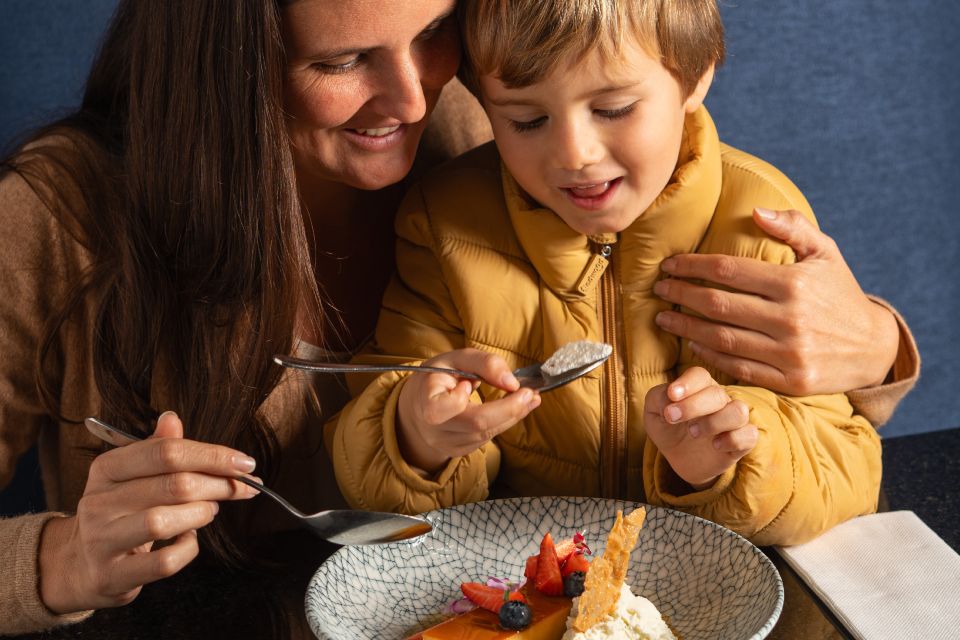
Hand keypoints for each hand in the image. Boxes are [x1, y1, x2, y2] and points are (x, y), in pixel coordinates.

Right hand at [38, 412, 258, 613]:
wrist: (80, 566)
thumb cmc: (118, 514)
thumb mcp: (130, 477)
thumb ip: (156, 450)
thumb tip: (172, 418)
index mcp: (106, 469)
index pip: (166, 452)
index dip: (213, 455)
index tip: (246, 463)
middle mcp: (99, 502)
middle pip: (174, 485)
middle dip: (219, 484)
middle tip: (243, 487)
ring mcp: (102, 540)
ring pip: (163, 522)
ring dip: (201, 514)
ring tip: (209, 511)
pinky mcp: (111, 575)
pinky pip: (164, 562)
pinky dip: (187, 549)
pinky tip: (188, 541)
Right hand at [397, 348, 540, 471]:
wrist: (419, 405)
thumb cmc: (439, 377)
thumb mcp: (455, 359)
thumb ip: (484, 363)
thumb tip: (512, 382)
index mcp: (425, 401)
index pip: (442, 409)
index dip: (459, 399)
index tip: (469, 384)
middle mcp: (433, 428)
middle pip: (476, 424)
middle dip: (509, 408)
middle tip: (530, 393)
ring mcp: (445, 443)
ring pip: (486, 433)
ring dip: (512, 415)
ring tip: (529, 398)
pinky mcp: (458, 451)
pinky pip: (486, 439)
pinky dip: (504, 423)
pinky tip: (514, 409)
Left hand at [645, 367, 756, 489]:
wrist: (679, 459)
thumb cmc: (668, 428)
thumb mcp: (653, 412)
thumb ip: (657, 398)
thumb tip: (670, 396)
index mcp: (699, 387)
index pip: (700, 375)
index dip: (687, 383)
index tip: (672, 395)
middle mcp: (719, 399)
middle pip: (716, 393)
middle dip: (693, 406)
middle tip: (672, 418)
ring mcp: (733, 420)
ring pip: (738, 411)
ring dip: (714, 422)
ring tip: (693, 433)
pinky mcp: (742, 440)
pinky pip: (749, 435)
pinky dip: (732, 439)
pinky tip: (715, 445)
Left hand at [654, 208, 898, 394]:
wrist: (874, 348)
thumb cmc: (841, 293)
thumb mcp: (825, 253)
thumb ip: (792, 227)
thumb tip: (754, 210)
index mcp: (794, 283)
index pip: (728, 270)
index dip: (692, 266)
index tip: (669, 265)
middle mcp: (789, 319)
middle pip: (717, 304)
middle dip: (680, 294)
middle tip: (659, 289)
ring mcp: (788, 353)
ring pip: (722, 338)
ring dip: (685, 327)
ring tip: (664, 318)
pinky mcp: (789, 381)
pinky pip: (738, 366)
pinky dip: (709, 355)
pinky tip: (691, 342)